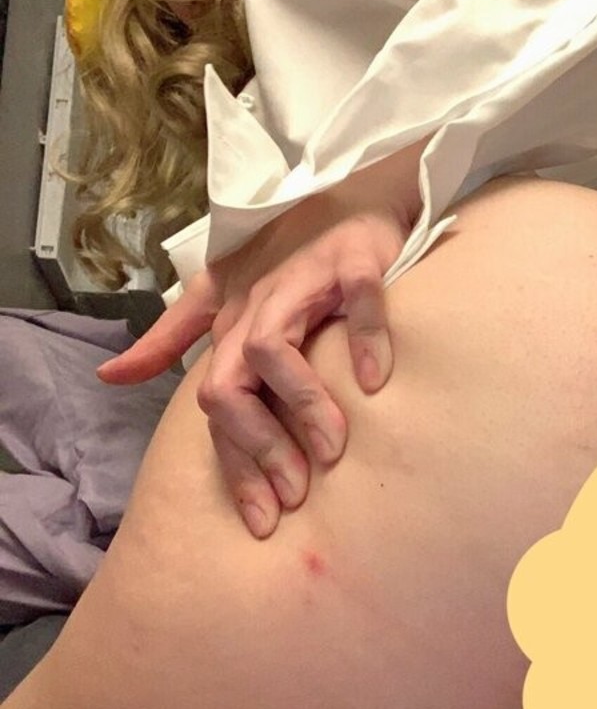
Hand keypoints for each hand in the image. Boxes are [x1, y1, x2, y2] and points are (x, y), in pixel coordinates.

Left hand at [99, 195, 410, 538]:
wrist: (350, 191)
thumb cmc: (289, 249)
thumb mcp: (220, 291)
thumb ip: (170, 336)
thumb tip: (108, 375)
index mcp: (230, 321)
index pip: (214, 404)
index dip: (235, 465)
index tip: (261, 518)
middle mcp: (257, 305)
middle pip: (229, 387)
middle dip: (259, 449)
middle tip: (296, 495)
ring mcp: (303, 281)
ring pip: (273, 351)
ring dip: (303, 406)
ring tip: (334, 450)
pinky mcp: (353, 260)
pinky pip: (355, 302)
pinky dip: (364, 341)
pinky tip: (376, 381)